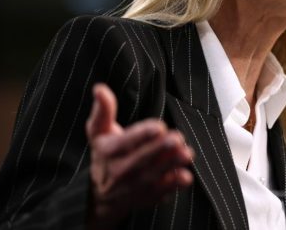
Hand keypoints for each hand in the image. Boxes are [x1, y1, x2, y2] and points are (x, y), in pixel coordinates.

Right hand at [85, 83, 193, 228]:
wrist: (100, 196)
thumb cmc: (105, 155)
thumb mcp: (99, 132)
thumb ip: (103, 110)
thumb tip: (100, 89)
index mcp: (108, 151)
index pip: (125, 142)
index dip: (142, 134)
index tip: (158, 127)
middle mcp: (119, 170)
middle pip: (141, 159)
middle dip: (160, 149)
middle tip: (177, 138)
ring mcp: (134, 186)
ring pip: (153, 175)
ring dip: (171, 165)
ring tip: (187, 154)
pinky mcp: (147, 196)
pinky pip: (160, 192)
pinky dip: (173, 186)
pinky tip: (186, 176)